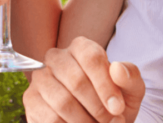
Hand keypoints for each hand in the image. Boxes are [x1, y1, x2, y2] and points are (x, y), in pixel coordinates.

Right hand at [23, 37, 144, 122]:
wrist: (98, 121)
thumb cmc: (114, 103)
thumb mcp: (131, 91)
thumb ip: (130, 77)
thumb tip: (117, 69)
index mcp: (81, 47)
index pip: (91, 58)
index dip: (106, 86)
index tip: (118, 108)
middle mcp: (56, 57)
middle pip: (76, 81)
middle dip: (98, 108)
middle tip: (111, 122)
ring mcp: (41, 78)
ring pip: (63, 102)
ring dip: (85, 122)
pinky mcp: (31, 100)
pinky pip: (50, 118)